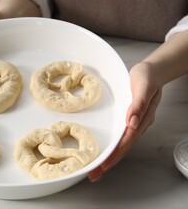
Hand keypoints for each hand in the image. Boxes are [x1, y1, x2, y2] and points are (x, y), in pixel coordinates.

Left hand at [88, 62, 162, 181]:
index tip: (103, 165)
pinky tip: (105, 150)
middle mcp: (137, 124)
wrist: (152, 71)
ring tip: (96, 168)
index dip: (114, 154)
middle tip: (94, 175)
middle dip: (108, 162)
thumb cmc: (147, 77)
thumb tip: (132, 122)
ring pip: (121, 144)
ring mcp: (134, 123)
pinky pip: (120, 136)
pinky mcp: (129, 119)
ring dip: (109, 157)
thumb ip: (138, 104)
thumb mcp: (143, 87)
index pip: (125, 141)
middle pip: (122, 148)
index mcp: (141, 119)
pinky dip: (112, 146)